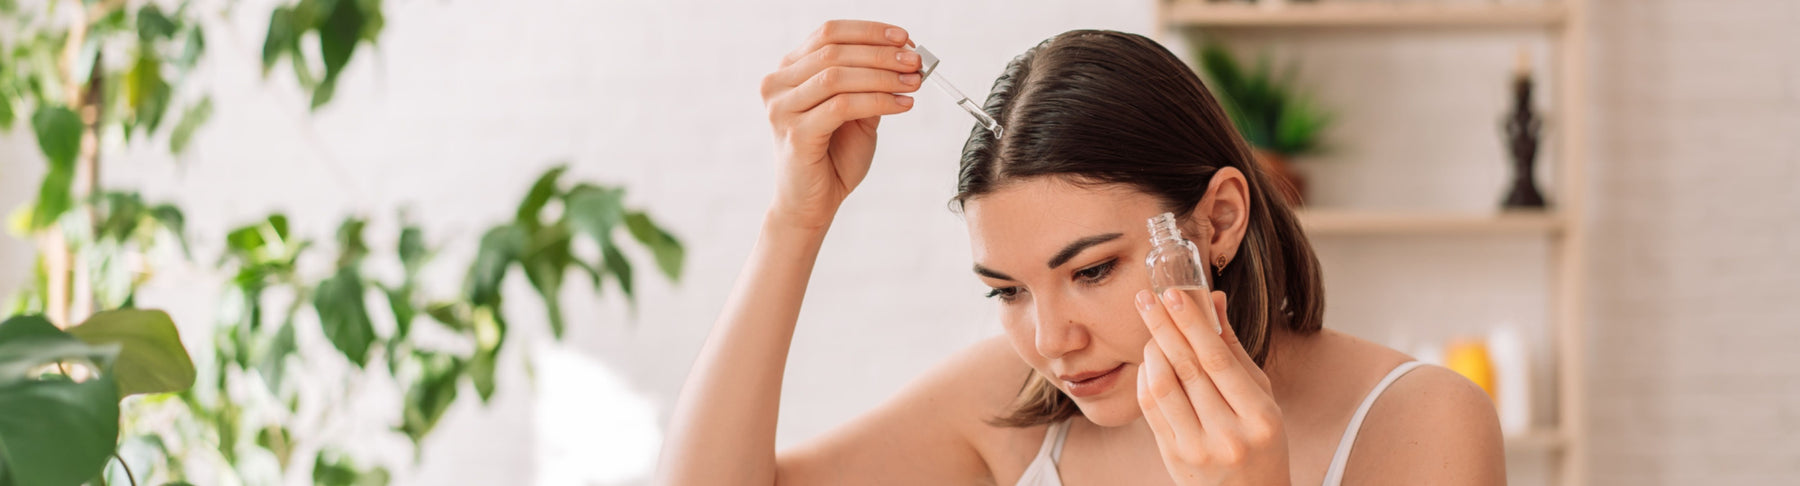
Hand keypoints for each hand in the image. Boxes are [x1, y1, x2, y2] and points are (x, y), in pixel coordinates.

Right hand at [760, 20, 922, 229]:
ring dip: (883, 76)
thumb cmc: (831, 157)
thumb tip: (905, 57)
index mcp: (789, 71)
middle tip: (916, 61)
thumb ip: (870, 84)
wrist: (811, 204)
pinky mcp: (795, 134)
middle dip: (881, 54)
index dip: (869, 32)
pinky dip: (878, 101)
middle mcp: (778, 84)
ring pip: (838, 76)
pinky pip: (842, 106)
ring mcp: (782, 109)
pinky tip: (902, 104)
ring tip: (913, 82)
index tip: (904, 38)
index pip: (829, 34)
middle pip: (834, 52)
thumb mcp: (855, 113)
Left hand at [1134, 288, 1290, 485]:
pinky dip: (1145, 378)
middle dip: (1163, 327)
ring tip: (1152, 331)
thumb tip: (1213, 300)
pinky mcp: (1173, 457)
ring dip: (1152, 351)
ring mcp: (1198, 449)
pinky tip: (1149, 362)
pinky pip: (1150, 408)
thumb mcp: (1262, 396)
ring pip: (1163, 386)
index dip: (1192, 323)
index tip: (1174, 294)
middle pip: (1187, 369)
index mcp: (1260, 416)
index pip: (1218, 359)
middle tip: (1146, 298)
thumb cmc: (1260, 441)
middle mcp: (1229, 434)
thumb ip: (1235, 349)